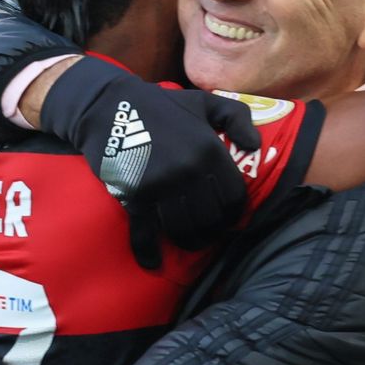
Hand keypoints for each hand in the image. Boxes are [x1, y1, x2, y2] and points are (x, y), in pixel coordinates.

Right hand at [39, 57, 260, 268]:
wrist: (110, 106)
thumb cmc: (162, 105)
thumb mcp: (205, 101)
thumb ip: (237, 117)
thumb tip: (254, 146)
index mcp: (209, 150)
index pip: (234, 196)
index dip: (235, 213)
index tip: (228, 218)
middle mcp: (189, 170)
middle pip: (211, 218)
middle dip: (213, 230)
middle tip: (209, 233)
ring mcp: (161, 186)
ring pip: (183, 229)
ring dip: (189, 242)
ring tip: (190, 243)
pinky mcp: (135, 196)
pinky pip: (145, 232)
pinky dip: (148, 252)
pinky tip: (153, 263)